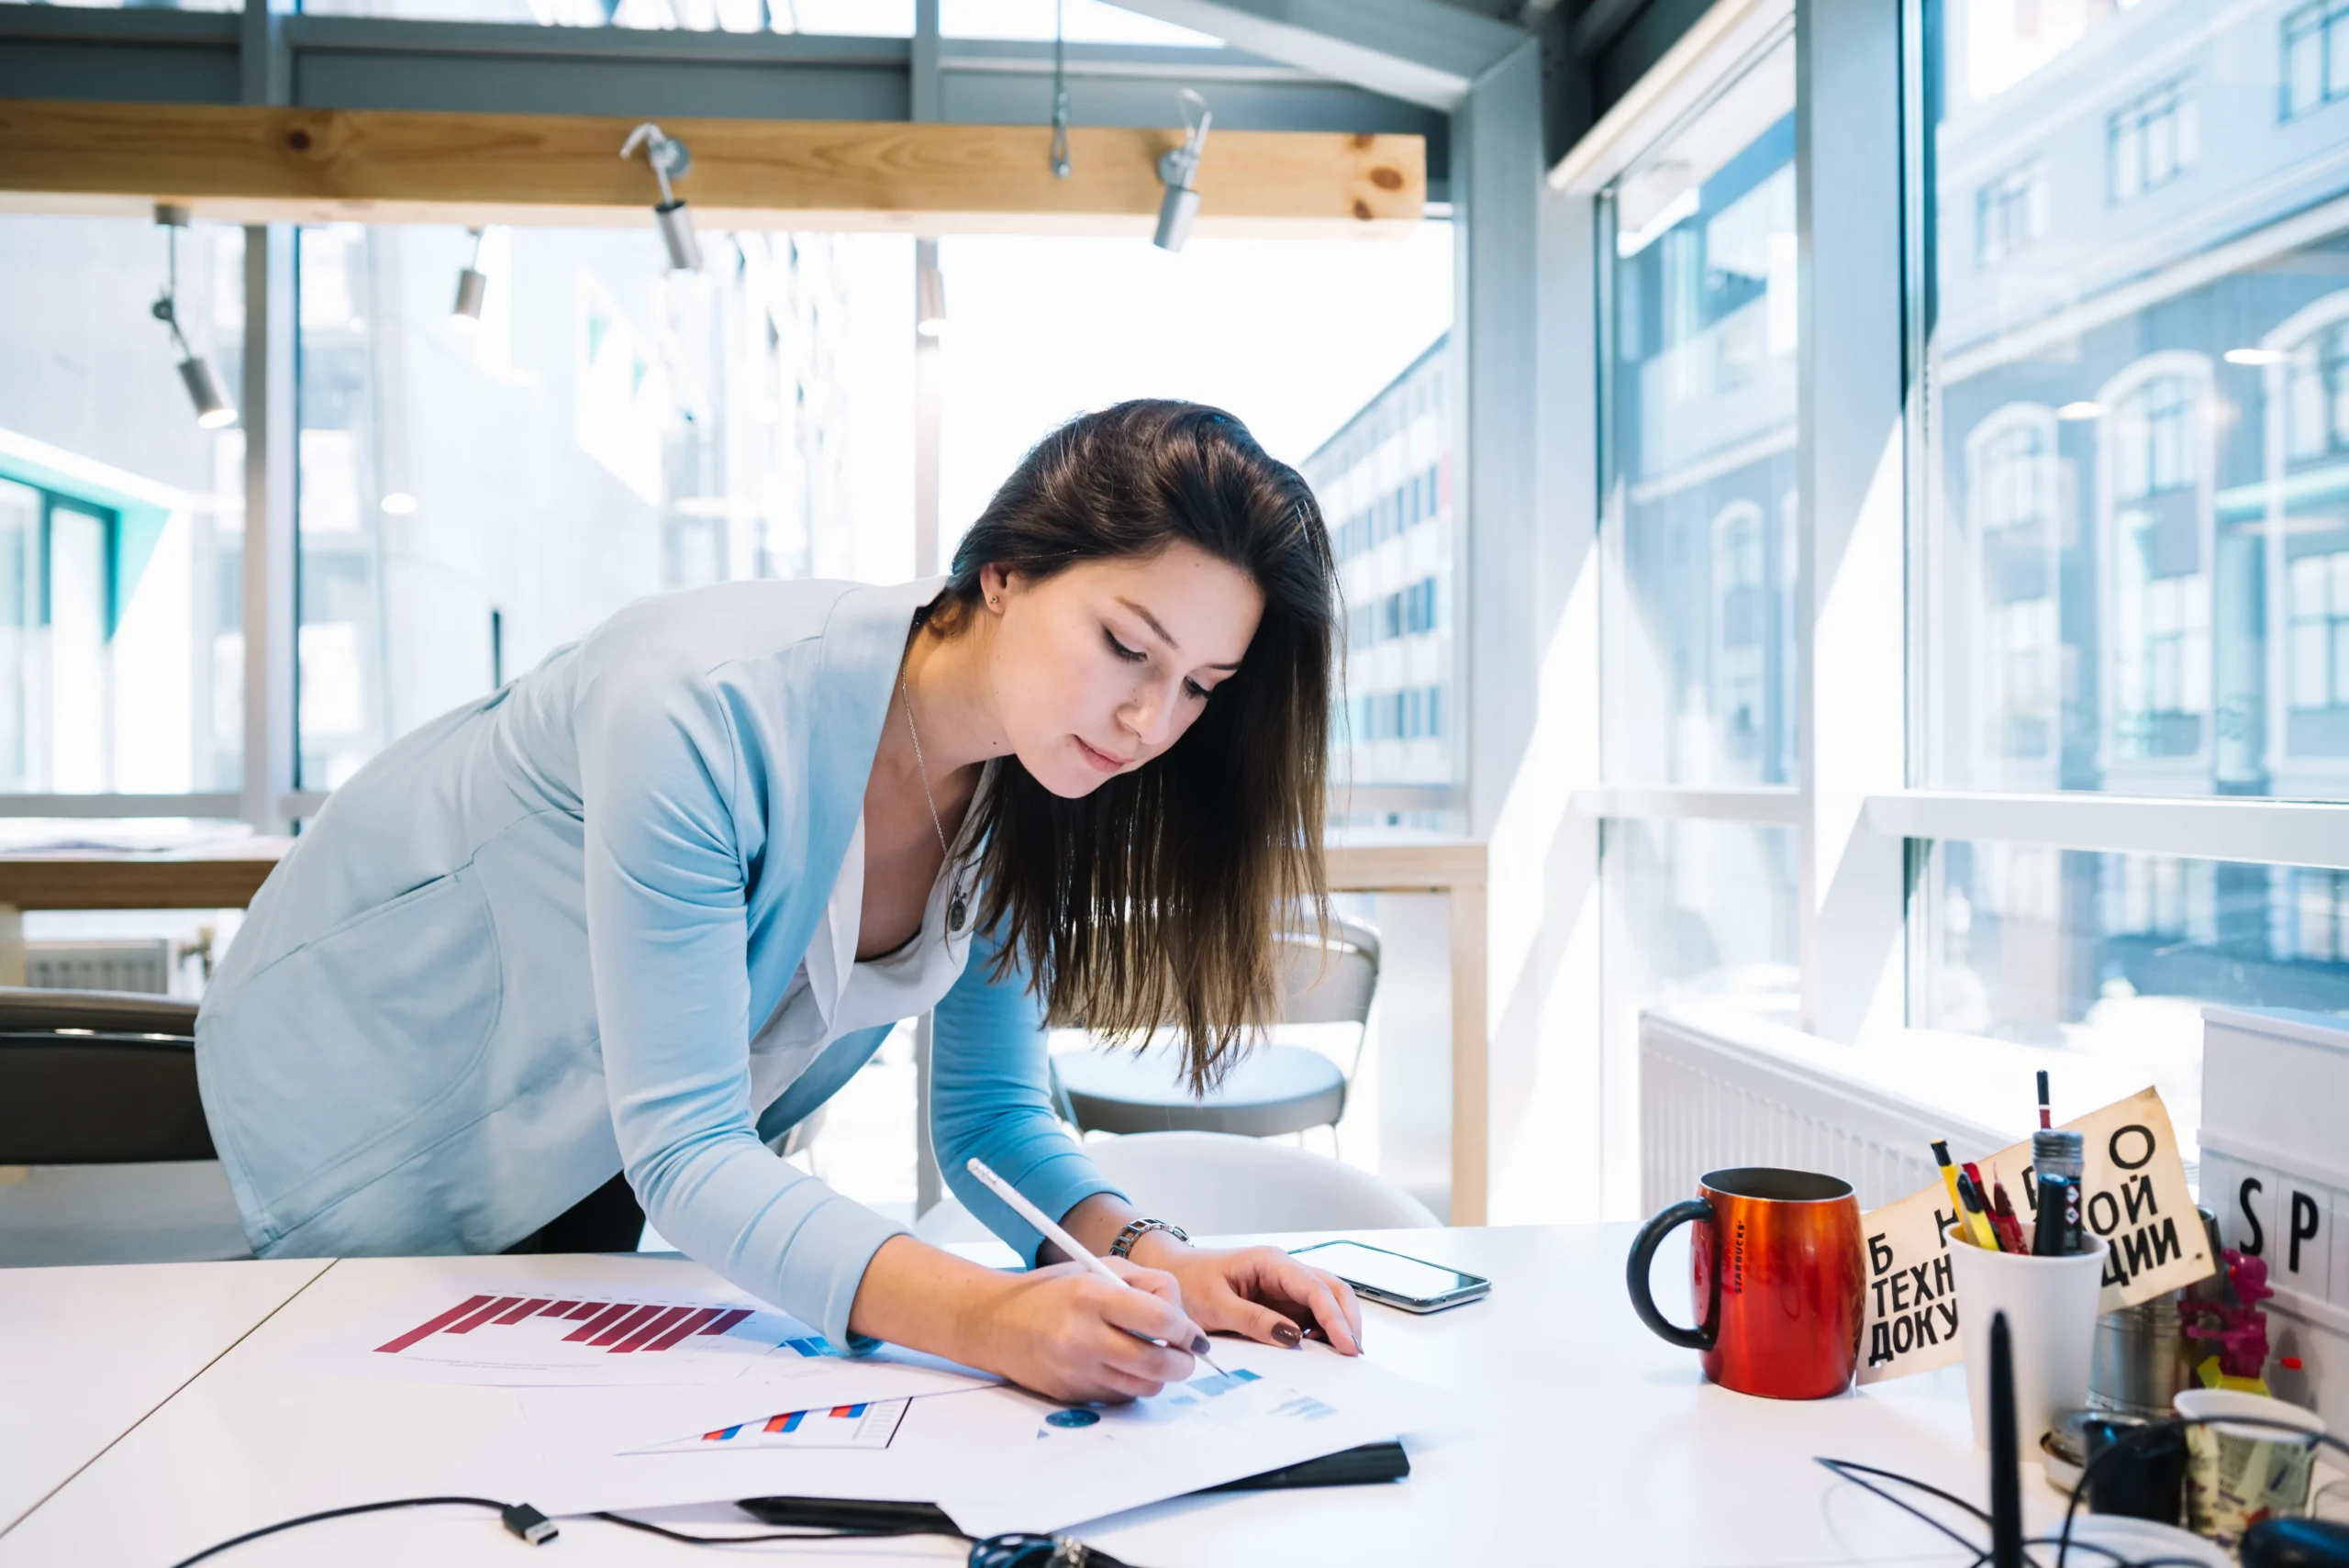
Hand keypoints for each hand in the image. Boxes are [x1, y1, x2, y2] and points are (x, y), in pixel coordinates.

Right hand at [971, 1255, 1205, 1403]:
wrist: (995, 1323)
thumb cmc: (1053, 1291)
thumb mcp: (1098, 1268)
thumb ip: (1147, 1285)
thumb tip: (1183, 1323)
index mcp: (1092, 1296)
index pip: (1160, 1320)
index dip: (1186, 1331)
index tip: (1192, 1334)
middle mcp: (1083, 1336)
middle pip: (1158, 1364)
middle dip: (1183, 1363)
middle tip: (1186, 1355)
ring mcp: (1076, 1370)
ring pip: (1143, 1387)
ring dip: (1160, 1376)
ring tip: (1154, 1357)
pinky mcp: (1072, 1395)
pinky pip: (1119, 1396)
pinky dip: (1130, 1385)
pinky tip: (1119, 1365)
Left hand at [1133, 1238, 1363, 1355]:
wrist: (1171, 1274)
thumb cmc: (1189, 1283)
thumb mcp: (1216, 1305)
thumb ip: (1254, 1320)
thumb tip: (1292, 1338)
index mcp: (1271, 1262)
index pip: (1315, 1288)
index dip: (1335, 1317)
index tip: (1347, 1345)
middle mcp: (1284, 1269)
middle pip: (1332, 1289)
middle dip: (1348, 1319)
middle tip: (1353, 1354)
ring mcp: (1285, 1285)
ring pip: (1327, 1300)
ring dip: (1339, 1324)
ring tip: (1343, 1356)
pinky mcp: (1281, 1301)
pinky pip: (1311, 1314)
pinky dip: (1323, 1330)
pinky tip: (1322, 1351)